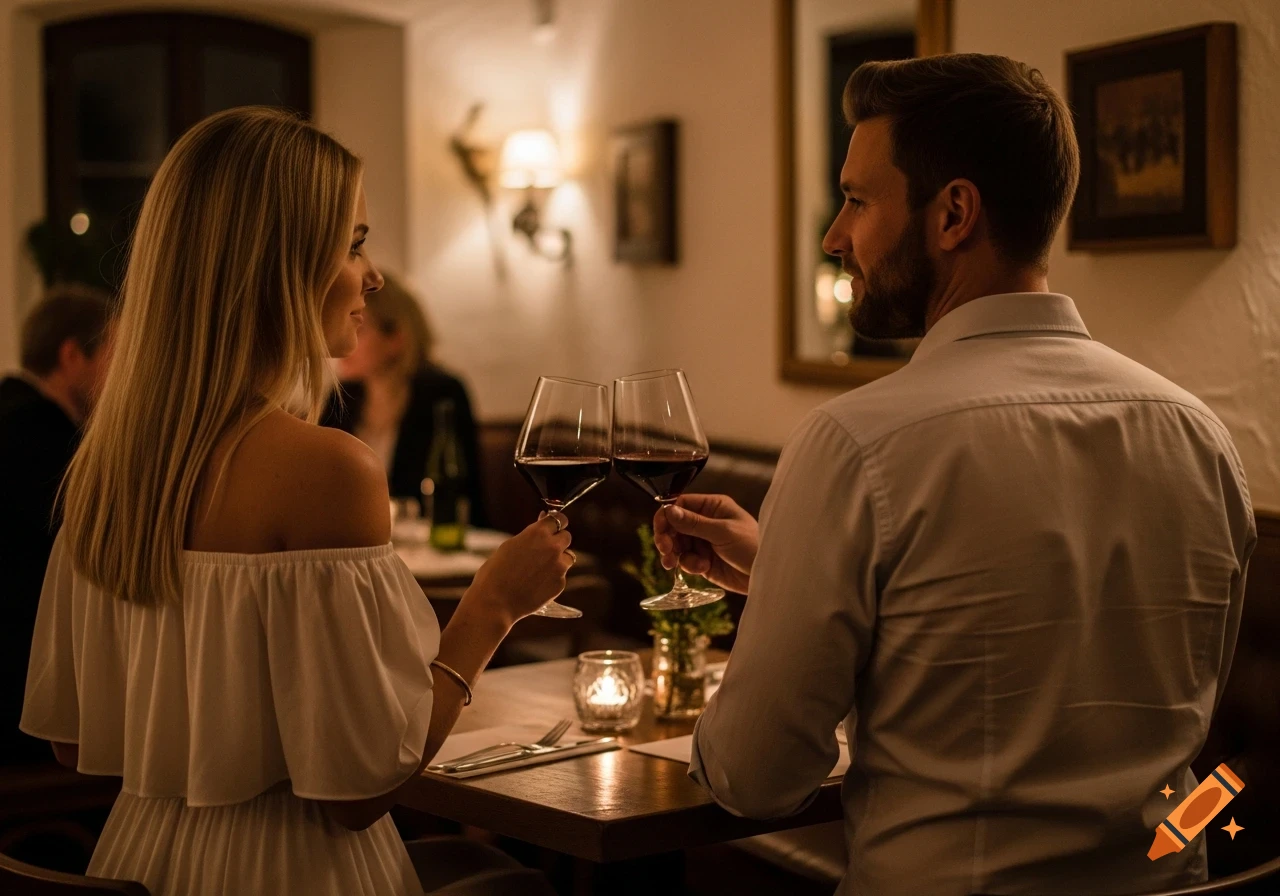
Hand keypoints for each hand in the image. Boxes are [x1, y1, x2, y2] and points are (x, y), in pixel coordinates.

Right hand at [464, 512, 572, 626]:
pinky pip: (561, 576)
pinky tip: (536, 584)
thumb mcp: (510, 545)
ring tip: (539, 570)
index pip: (559, 518)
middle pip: (567, 537)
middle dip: (558, 541)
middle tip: (545, 549)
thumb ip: (530, 536)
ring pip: (568, 557)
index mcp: (538, 533)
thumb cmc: (495, 572)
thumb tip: (542, 524)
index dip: (556, 523)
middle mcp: (552, 547)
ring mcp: (558, 566)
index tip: (552, 528)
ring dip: (558, 560)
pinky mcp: (560, 584)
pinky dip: (553, 578)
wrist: (494, 602)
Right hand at [653, 494, 757, 594]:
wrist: (768, 575)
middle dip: (667, 538)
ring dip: (674, 554)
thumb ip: (694, 523)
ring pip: (677, 544)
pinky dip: (688, 565)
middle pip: (674, 525)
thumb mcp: (723, 532)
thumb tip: (669, 511)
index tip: (661, 529)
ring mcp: (704, 542)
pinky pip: (686, 560)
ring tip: (672, 564)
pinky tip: (701, 568)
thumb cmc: (753, 546)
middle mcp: (706, 522)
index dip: (667, 516)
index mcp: (713, 507)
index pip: (680, 504)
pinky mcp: (703, 560)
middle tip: (665, 550)